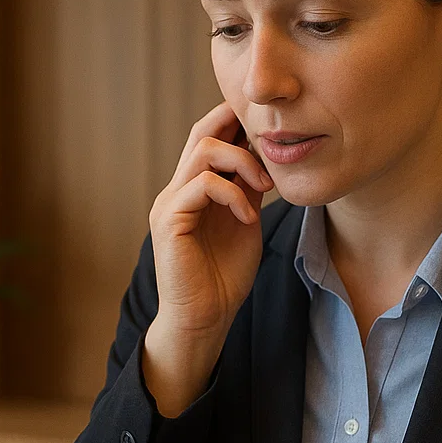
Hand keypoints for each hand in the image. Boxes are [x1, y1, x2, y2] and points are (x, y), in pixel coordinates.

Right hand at [144, 103, 272, 415]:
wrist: (204, 320)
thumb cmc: (223, 279)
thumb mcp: (244, 222)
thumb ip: (247, 191)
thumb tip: (266, 158)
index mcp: (192, 189)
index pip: (208, 137)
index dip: (235, 122)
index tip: (271, 129)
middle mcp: (177, 190)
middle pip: (202, 131)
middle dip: (238, 124)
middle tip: (272, 141)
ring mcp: (170, 203)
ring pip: (203, 150)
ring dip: (242, 161)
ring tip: (265, 186)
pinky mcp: (169, 221)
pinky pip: (201, 185)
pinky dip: (232, 194)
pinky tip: (248, 217)